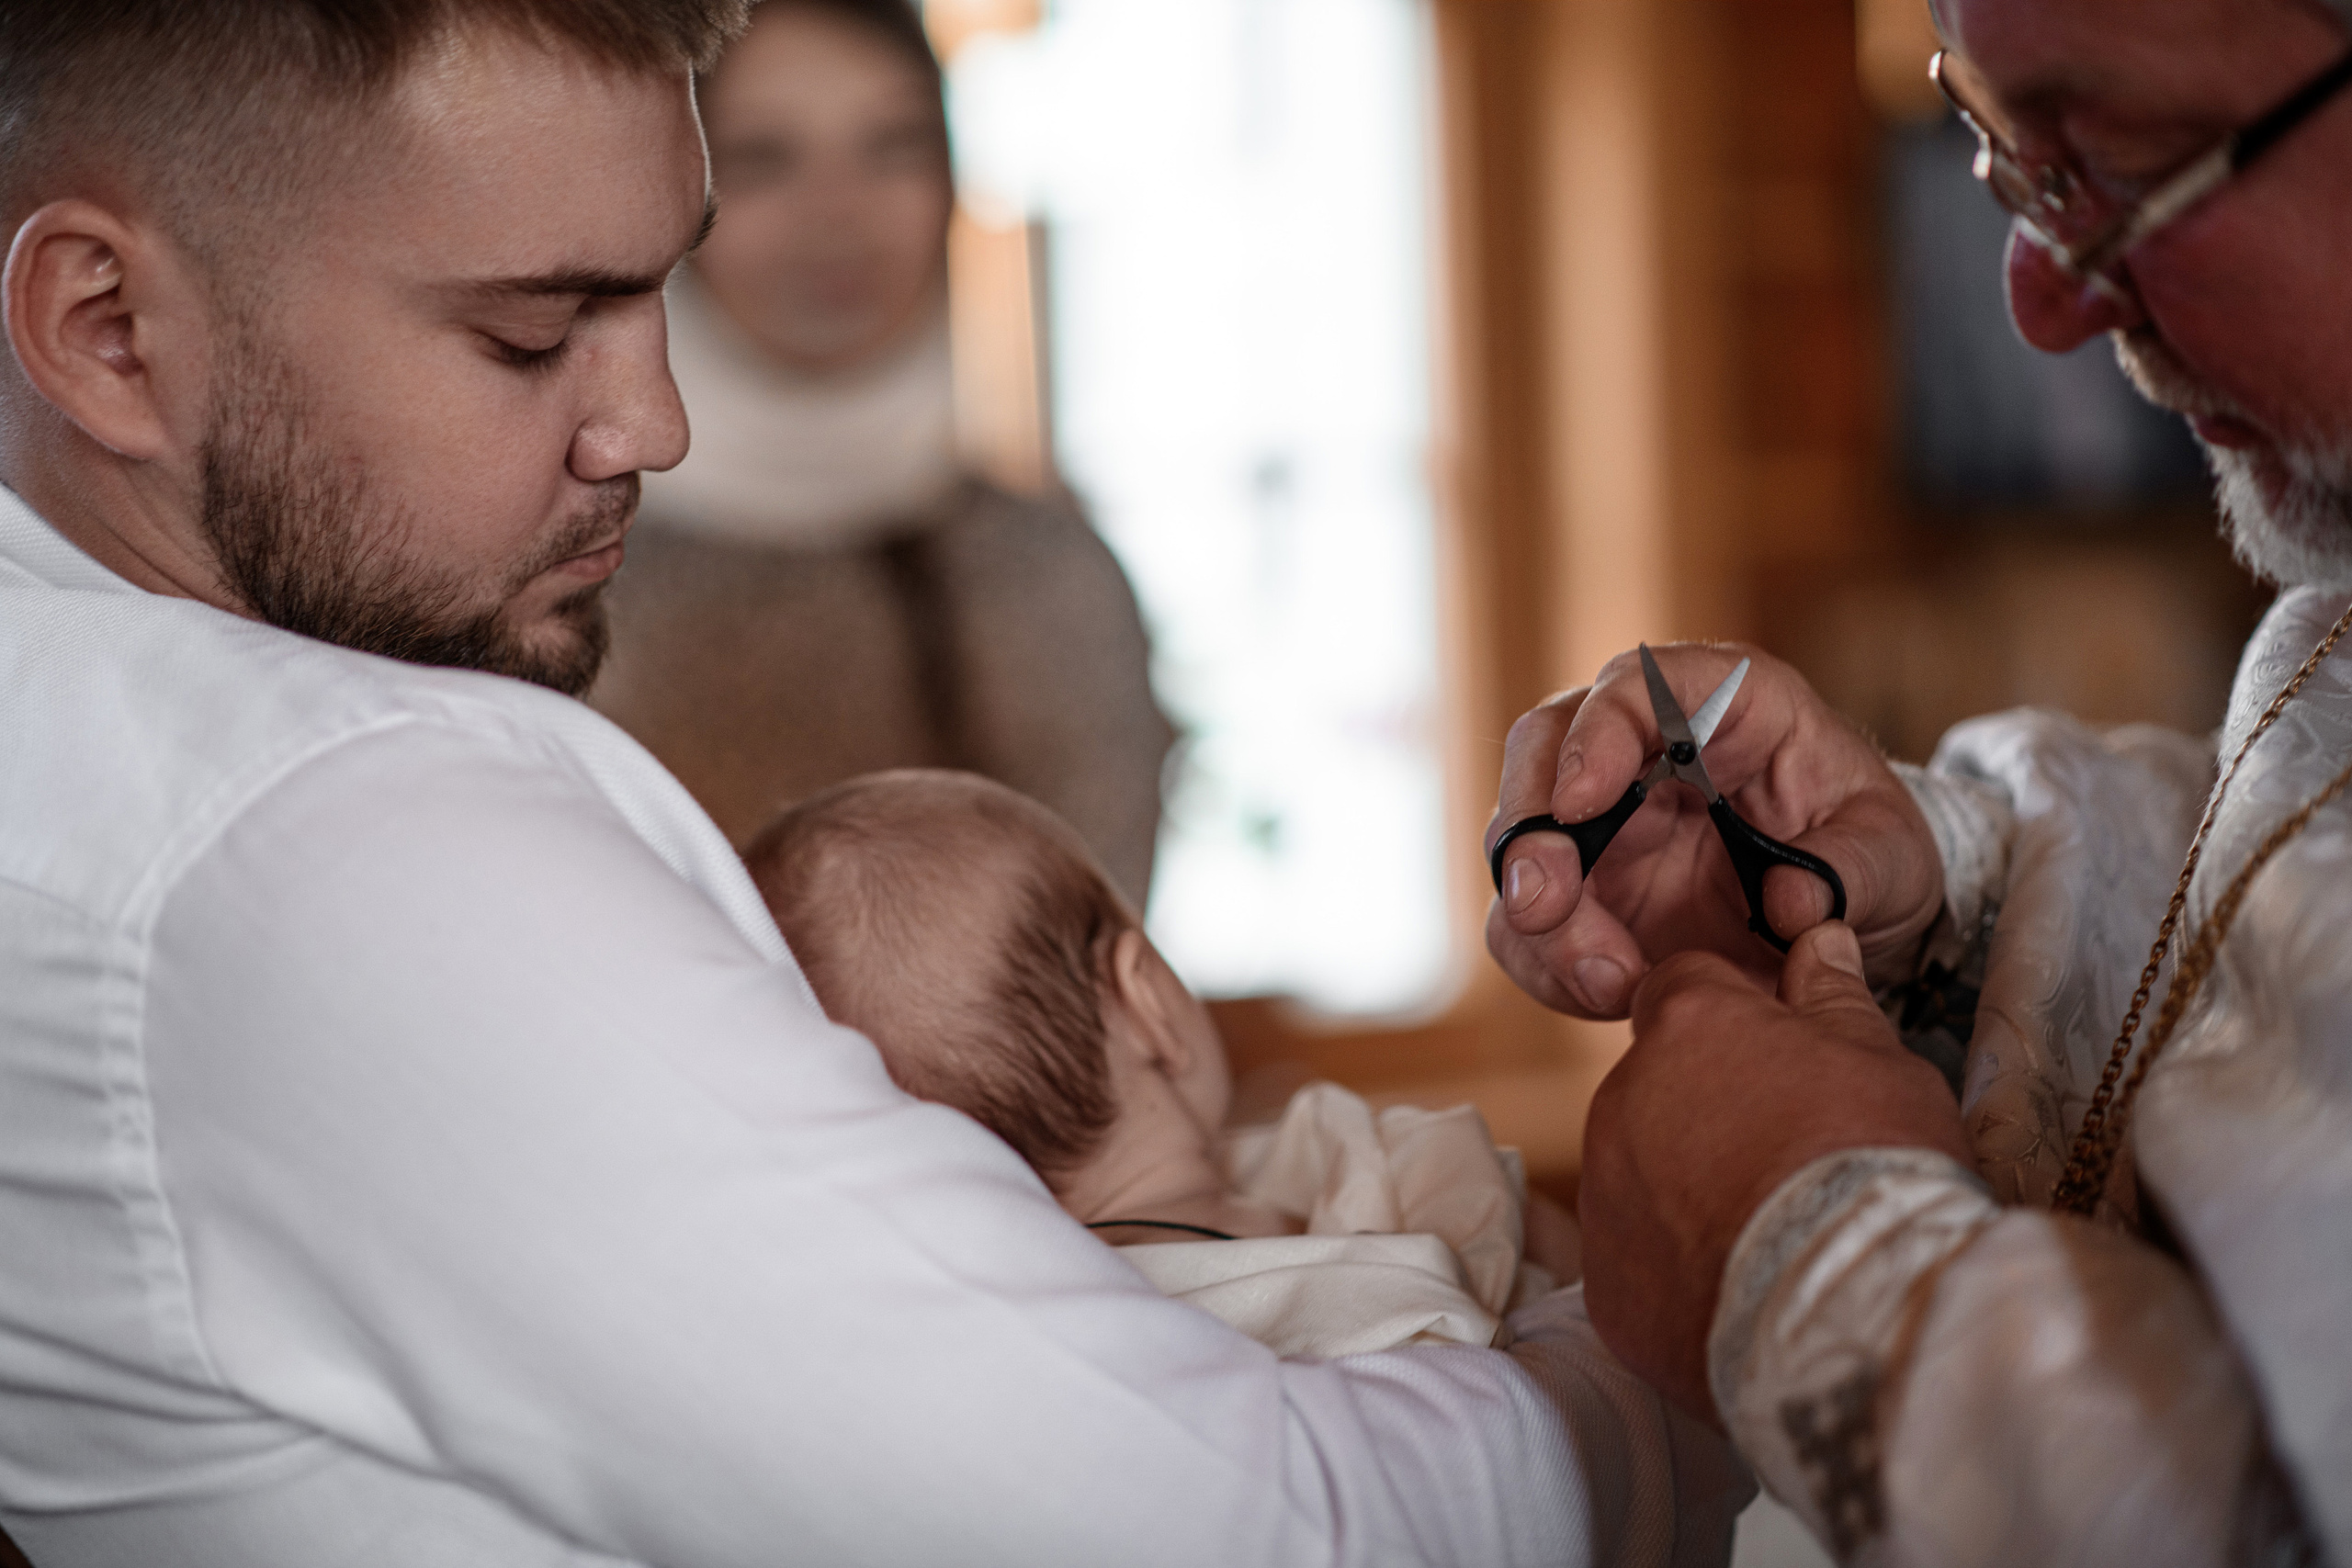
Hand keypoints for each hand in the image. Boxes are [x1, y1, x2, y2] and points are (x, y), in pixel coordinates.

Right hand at [1484, 643, 1941, 1016]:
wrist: (1850, 912)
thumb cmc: (1866, 848)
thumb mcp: (1893, 853)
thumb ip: (1854, 868)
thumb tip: (1791, 902)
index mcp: (1722, 703)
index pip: (1636, 686)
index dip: (1596, 735)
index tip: (1582, 802)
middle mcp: (1641, 749)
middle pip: (1542, 752)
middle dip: (1531, 831)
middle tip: (1544, 905)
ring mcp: (1601, 822)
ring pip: (1520, 848)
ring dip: (1541, 921)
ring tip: (1612, 981)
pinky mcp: (1583, 894)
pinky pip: (1530, 928)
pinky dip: (1551, 967)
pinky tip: (1613, 996)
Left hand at [1577, 923, 1972, 1424]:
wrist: (1850, 1312)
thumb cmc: (1873, 1166)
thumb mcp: (1879, 1061)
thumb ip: (1832, 997)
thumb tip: (1817, 939)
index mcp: (1688, 1027)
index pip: (1682, 986)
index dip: (1729, 1016)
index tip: (1773, 1055)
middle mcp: (1622, 1098)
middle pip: (1655, 1083)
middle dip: (1707, 1107)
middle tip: (1786, 1155)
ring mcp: (1604, 1195)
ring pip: (1638, 1170)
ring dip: (1687, 1187)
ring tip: (1771, 1230)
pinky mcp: (1605, 1285)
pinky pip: (1636, 1260)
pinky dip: (1677, 1270)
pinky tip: (1742, 1288)